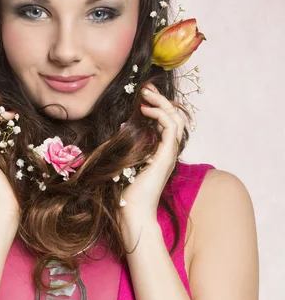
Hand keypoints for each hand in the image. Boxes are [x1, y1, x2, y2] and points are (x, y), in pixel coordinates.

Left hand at [120, 82, 185, 223]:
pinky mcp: (166, 155)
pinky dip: (159, 114)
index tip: (144, 95)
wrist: (132, 211)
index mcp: (161, 152)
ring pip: (176, 119)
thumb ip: (129, 143)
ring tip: (145, 95)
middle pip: (175, 117)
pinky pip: (171, 127)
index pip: (167, 122)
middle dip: (161, 99)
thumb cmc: (126, 191)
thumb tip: (124, 125)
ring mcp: (169, 153)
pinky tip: (144, 111)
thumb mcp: (126, 159)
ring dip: (162, 103)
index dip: (158, 106)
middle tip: (146, 88)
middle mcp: (169, 151)